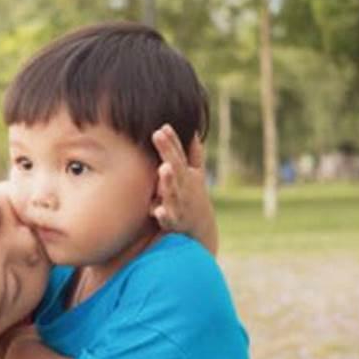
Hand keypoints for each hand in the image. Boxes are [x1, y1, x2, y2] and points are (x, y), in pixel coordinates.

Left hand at [152, 125, 217, 253]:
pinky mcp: (174, 221)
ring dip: (168, 180)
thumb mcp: (197, 176)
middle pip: (176, 166)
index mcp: (187, 174)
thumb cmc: (193, 198)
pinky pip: (168, 218)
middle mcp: (184, 187)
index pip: (179, 154)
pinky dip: (163, 215)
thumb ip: (194, 155)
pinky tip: (157, 210)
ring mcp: (180, 203)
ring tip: (164, 167)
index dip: (172, 140)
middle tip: (157, 134)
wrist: (201, 231)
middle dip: (168, 151)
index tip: (163, 126)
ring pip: (173, 191)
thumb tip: (193, 132)